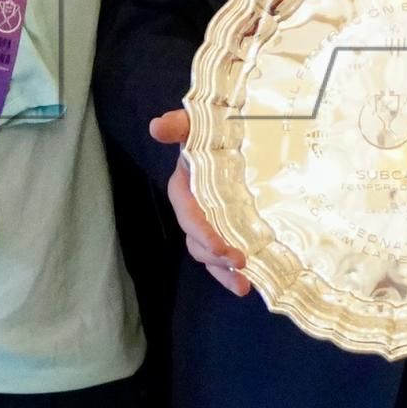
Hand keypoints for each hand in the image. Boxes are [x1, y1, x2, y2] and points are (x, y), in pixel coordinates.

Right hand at [148, 108, 260, 304]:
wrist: (243, 131)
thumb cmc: (219, 126)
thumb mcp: (201, 121)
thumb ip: (181, 123)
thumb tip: (156, 126)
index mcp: (185, 186)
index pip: (188, 213)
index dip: (201, 231)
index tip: (220, 246)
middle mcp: (194, 208)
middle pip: (197, 239)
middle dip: (215, 256)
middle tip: (240, 263)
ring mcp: (210, 222)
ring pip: (208, 254)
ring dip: (222, 272)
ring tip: (243, 285)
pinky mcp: (226, 230)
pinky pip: (222, 257)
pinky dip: (231, 273)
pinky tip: (249, 286)